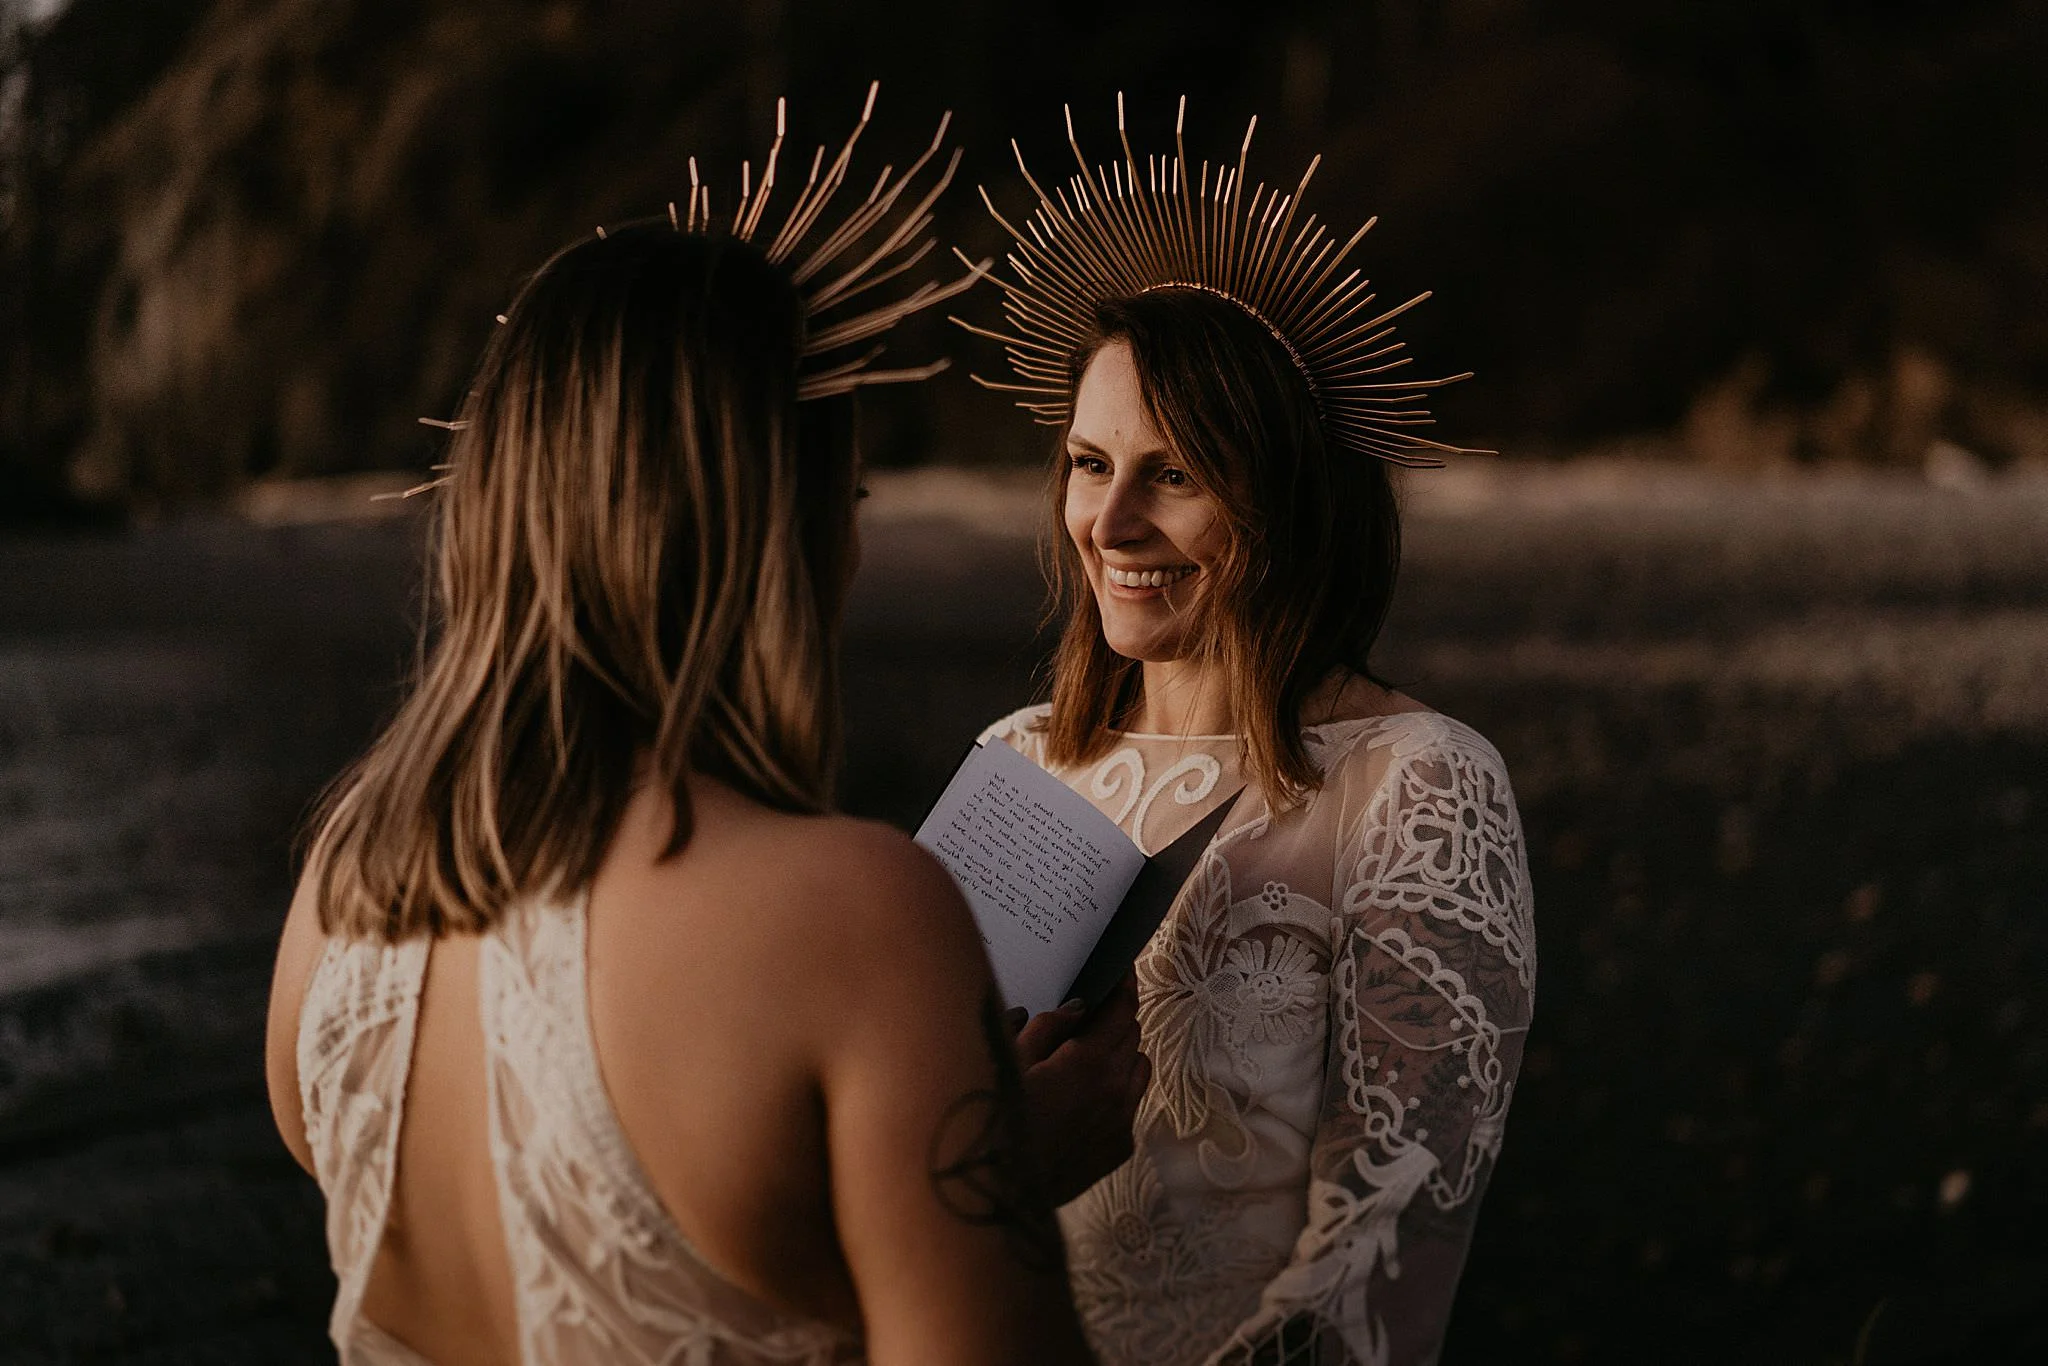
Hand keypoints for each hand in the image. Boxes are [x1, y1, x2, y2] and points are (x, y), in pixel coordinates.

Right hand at [1010, 973, 1150, 1205]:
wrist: (996, 1194)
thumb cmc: (994, 1119)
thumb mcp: (1010, 1062)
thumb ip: (1047, 1028)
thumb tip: (1076, 1008)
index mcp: (1090, 1063)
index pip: (1121, 1009)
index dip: (1123, 985)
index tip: (1122, 969)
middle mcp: (1116, 1091)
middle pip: (1132, 1035)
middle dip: (1115, 1018)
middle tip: (1090, 1012)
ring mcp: (1121, 1123)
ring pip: (1138, 1069)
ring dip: (1121, 1055)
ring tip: (1086, 1056)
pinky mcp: (1117, 1149)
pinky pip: (1128, 1106)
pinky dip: (1114, 1091)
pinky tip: (1081, 1097)